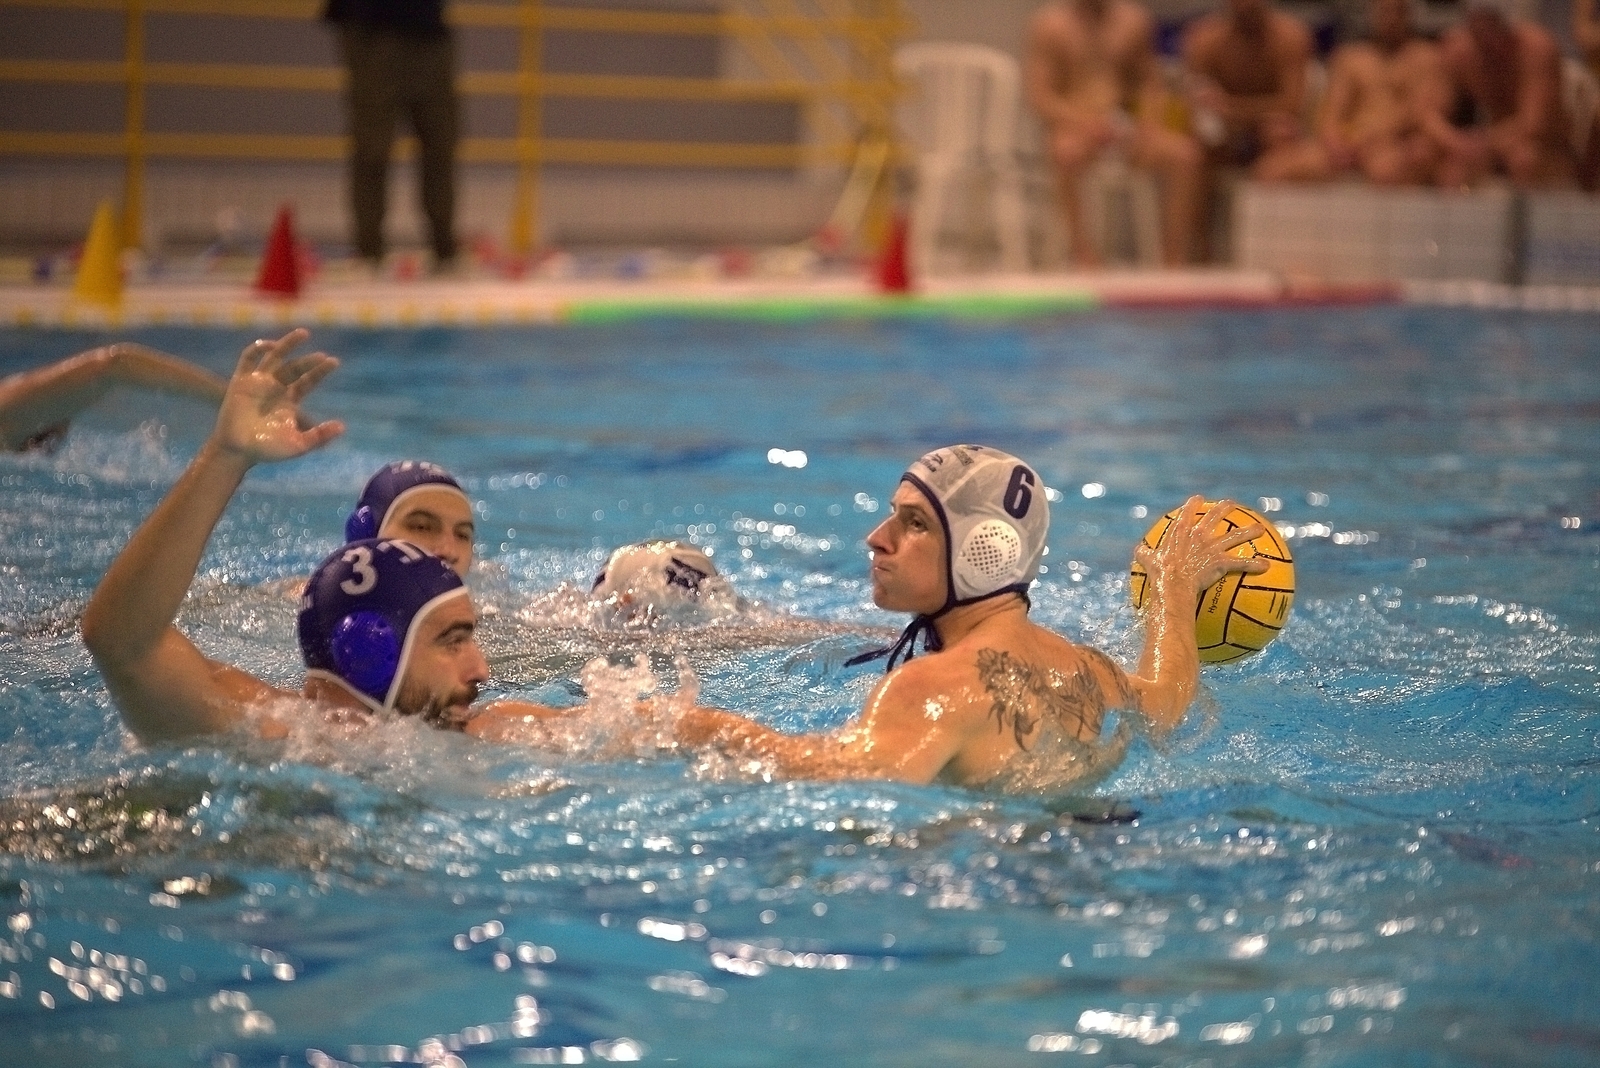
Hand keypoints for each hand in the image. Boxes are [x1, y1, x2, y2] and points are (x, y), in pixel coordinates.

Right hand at [212, 329, 342, 463]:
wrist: (238, 451)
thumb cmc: (268, 450)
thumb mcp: (298, 444)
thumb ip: (319, 436)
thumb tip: (342, 426)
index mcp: (290, 400)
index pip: (308, 381)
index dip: (320, 371)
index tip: (334, 361)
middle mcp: (275, 388)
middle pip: (294, 368)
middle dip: (309, 362)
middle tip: (323, 357)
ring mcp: (258, 382)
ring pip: (274, 357)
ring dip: (287, 344)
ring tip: (304, 333)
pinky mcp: (241, 381)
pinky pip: (248, 359)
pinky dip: (257, 349)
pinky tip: (270, 345)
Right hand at [1136, 496, 1268, 604]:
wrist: (1172, 584)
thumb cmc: (1159, 574)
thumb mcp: (1147, 561)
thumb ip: (1144, 553)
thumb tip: (1138, 550)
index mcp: (1180, 532)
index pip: (1187, 512)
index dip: (1193, 504)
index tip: (1198, 499)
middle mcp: (1199, 534)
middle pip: (1215, 516)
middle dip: (1224, 508)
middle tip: (1231, 504)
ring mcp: (1212, 547)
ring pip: (1235, 536)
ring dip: (1249, 532)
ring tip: (1261, 529)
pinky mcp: (1221, 561)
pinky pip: (1241, 563)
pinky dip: (1254, 565)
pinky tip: (1266, 566)